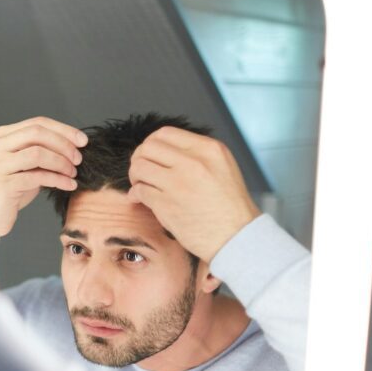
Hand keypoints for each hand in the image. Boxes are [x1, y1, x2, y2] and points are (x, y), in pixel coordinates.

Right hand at [0, 117, 86, 241]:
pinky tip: (68, 185)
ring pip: (37, 153)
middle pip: (36, 133)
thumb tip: (73, 146)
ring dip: (61, 163)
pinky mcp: (2, 185)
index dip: (63, 130)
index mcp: (1, 136)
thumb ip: (39, 151)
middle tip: (78, 158)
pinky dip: (57, 180)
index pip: (37, 123)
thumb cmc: (8, 190)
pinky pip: (36, 177)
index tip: (83, 141)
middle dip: (63, 144)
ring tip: (72, 173)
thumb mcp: (22, 165)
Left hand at [127, 127, 260, 262]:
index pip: (165, 133)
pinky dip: (135, 194)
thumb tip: (162, 152)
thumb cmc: (228, 207)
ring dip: (135, 176)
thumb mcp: (222, 167)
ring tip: (141, 185)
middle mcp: (193, 162)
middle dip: (139, 158)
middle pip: (148, 147)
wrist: (236, 236)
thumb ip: (196, 155)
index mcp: (208, 149)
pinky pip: (139, 191)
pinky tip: (140, 199)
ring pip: (139, 167)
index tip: (150, 156)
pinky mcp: (167, 204)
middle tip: (142, 172)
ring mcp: (179, 183)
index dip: (151, 144)